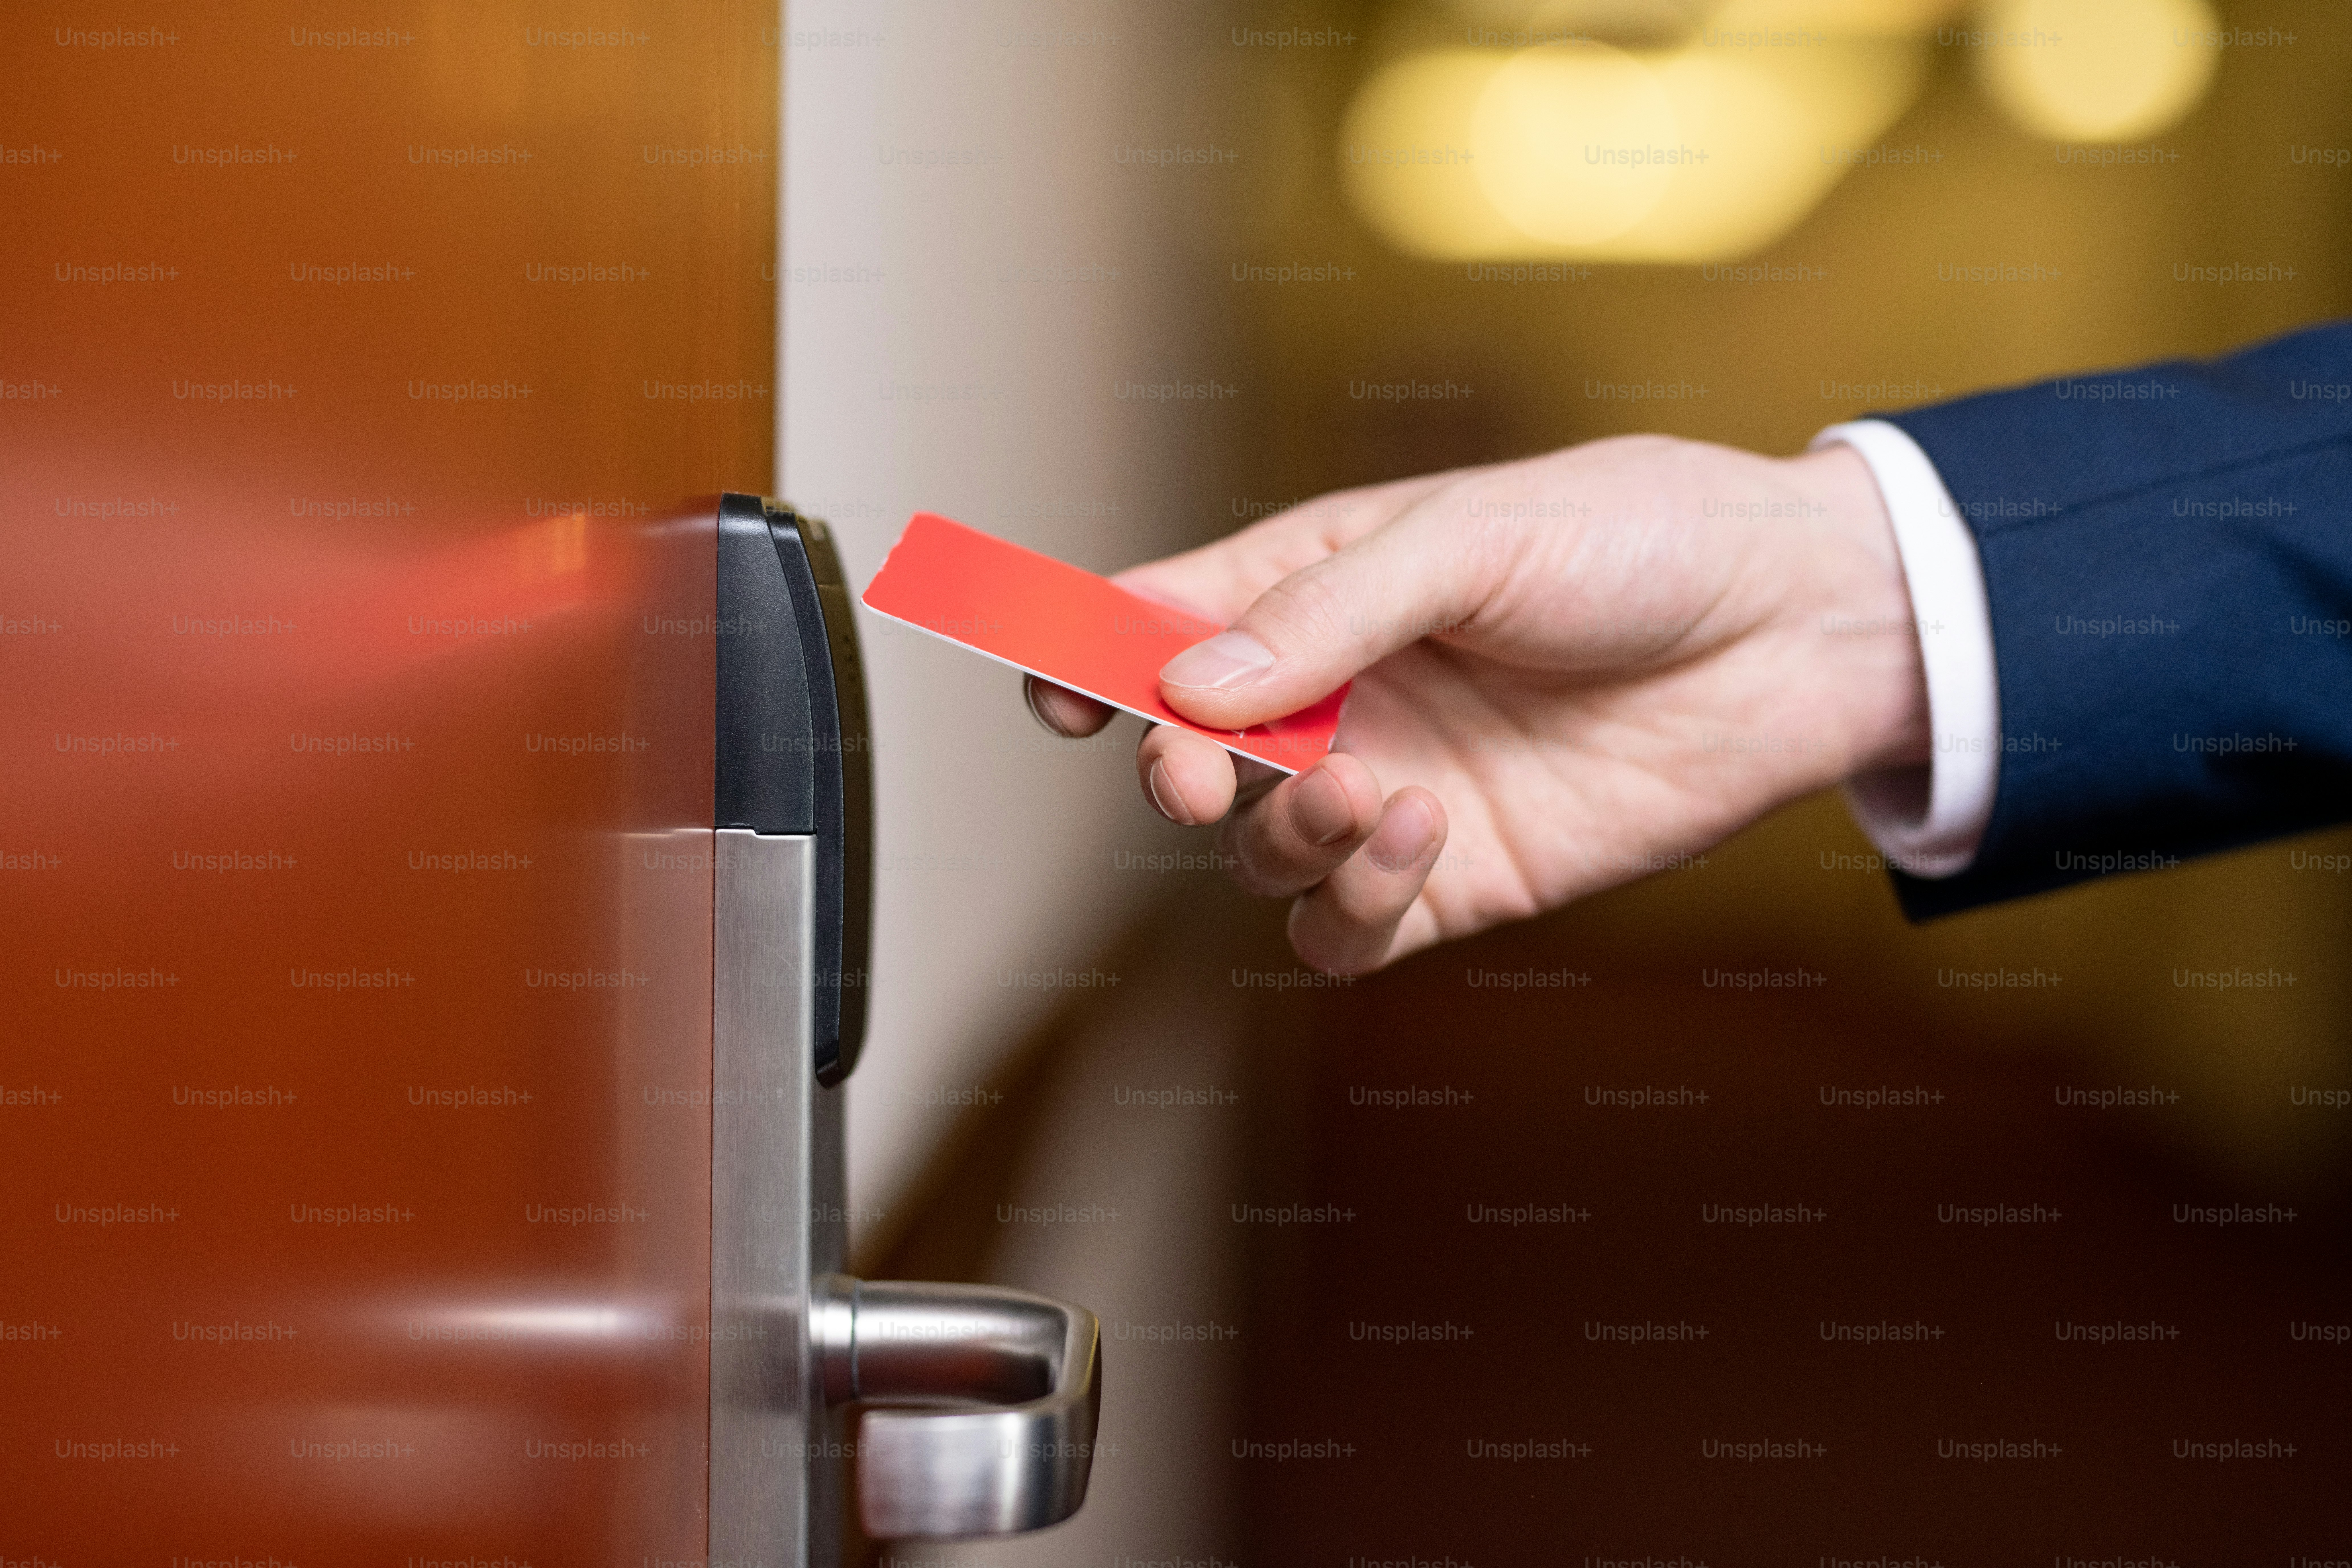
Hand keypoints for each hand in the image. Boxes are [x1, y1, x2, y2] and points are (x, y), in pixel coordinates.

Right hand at [1027, 435, 1928, 972]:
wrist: (1792, 626)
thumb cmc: (1638, 540)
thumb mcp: (1472, 537)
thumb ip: (1324, 613)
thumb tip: (1185, 683)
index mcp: (1314, 587)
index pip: (1154, 624)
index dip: (1077, 655)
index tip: (1049, 688)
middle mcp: (1336, 695)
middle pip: (1184, 752)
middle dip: (1169, 766)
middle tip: (1197, 765)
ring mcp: (1386, 790)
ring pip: (1257, 852)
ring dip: (1283, 833)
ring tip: (1369, 790)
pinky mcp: (1451, 875)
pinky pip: (1344, 928)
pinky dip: (1353, 900)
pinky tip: (1422, 834)